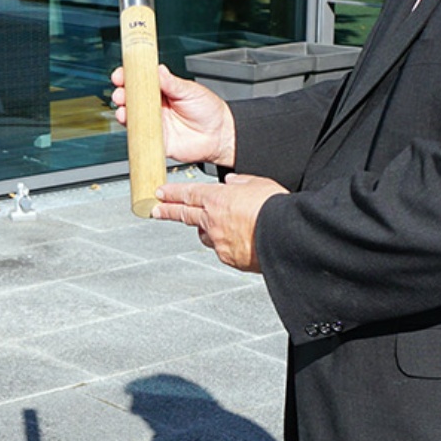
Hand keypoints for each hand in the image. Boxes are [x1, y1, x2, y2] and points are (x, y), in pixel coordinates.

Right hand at [110, 64, 235, 167]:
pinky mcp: (157, 140)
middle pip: (131, 99)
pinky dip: (132, 131)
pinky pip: (140, 136)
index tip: (121, 75)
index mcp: (162, 90)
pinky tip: (129, 124)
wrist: (219, 135)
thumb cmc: (208, 110)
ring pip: (132, 117)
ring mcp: (154, 123)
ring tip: (123, 108)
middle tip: (121, 92)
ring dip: (123, 111)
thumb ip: (172, 82)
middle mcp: (155, 106)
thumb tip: (158, 69)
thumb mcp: (190, 90)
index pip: (140, 81)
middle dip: (122, 94)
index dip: (128, 77)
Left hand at [153, 173, 284, 271]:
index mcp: (218, 199)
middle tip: (155, 210)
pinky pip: (222, 249)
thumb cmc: (275, 209)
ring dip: (205, 229)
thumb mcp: (260, 184)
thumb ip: (242, 182)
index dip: (171, 193)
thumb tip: (232, 181)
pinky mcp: (229, 258)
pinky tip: (240, 241)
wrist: (285, 237)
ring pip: (204, 235)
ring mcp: (219, 242)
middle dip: (167, 210)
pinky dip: (227, 244)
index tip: (159, 193)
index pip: (188, 193)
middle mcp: (213, 221)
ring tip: (214, 227)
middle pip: (184, 214)